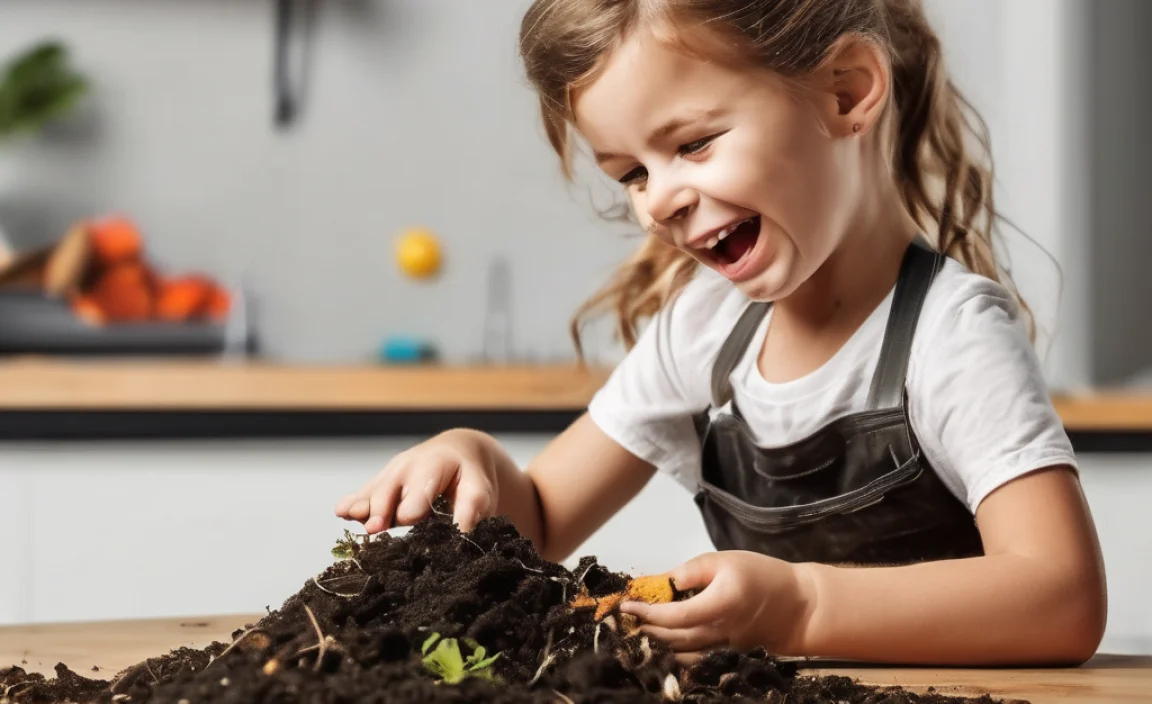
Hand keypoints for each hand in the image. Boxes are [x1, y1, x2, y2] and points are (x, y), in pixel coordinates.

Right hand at [334, 428, 498, 533]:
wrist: (458, 452)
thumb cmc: (469, 476)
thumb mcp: (479, 491)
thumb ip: (471, 512)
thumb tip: (462, 539)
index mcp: (432, 466)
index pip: (417, 497)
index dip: (412, 514)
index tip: (408, 523)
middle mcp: (407, 467)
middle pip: (387, 495)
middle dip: (381, 512)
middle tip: (375, 528)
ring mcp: (391, 473)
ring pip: (372, 493)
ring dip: (362, 507)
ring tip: (350, 515)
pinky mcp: (382, 481)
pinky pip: (364, 492)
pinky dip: (353, 503)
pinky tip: (342, 511)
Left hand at [620, 551, 815, 664]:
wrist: (799, 606)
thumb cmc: (761, 575)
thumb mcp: (725, 560)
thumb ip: (690, 571)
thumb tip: (659, 582)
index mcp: (720, 604)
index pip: (675, 616)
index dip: (647, 613)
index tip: (626, 606)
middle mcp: (722, 632)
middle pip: (675, 640)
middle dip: (647, 632)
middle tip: (626, 621)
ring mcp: (726, 649)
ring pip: (684, 656)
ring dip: (659, 647)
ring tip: (640, 633)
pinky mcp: (730, 657)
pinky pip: (698, 661)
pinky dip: (677, 656)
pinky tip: (664, 646)